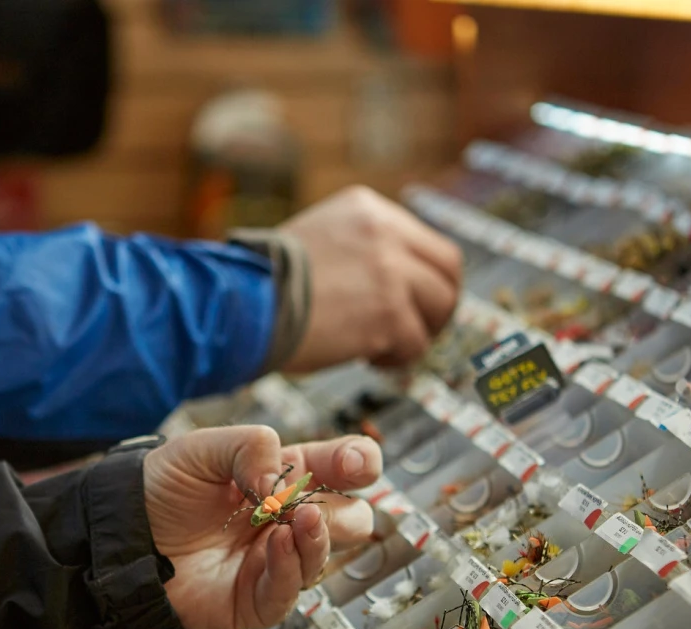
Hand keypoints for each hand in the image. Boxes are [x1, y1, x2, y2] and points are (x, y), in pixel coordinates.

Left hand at [143, 426, 381, 628]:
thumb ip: (249, 447)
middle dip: (345, 509)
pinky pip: (289, 591)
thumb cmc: (159, 492)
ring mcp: (275, 562)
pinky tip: (276, 545)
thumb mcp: (200, 449)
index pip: (342, 469)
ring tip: (297, 518)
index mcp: (284, 478)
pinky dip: (289, 567)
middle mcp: (287, 521)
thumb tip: (280, 483)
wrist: (120, 538)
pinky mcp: (256, 600)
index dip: (359, 464)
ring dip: (319, 536)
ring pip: (325, 555)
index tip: (358, 465)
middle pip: (351, 518)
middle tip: (312, 500)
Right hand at [280, 186, 462, 371]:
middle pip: (448, 272)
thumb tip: (397, 283)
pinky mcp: (388, 313)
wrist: (242, 305)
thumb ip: (362, 249)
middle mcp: (385, 233)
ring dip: (417, 333)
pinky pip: (415, 343)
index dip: (426, 280)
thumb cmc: (266, 284)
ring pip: (440, 307)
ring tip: (383, 347)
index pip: (428, 244)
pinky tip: (367, 357)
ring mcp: (390, 272)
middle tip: (416, 330)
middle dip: (438, 307)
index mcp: (368, 209)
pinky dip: (396, 358)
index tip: (411, 304)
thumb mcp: (320, 240)